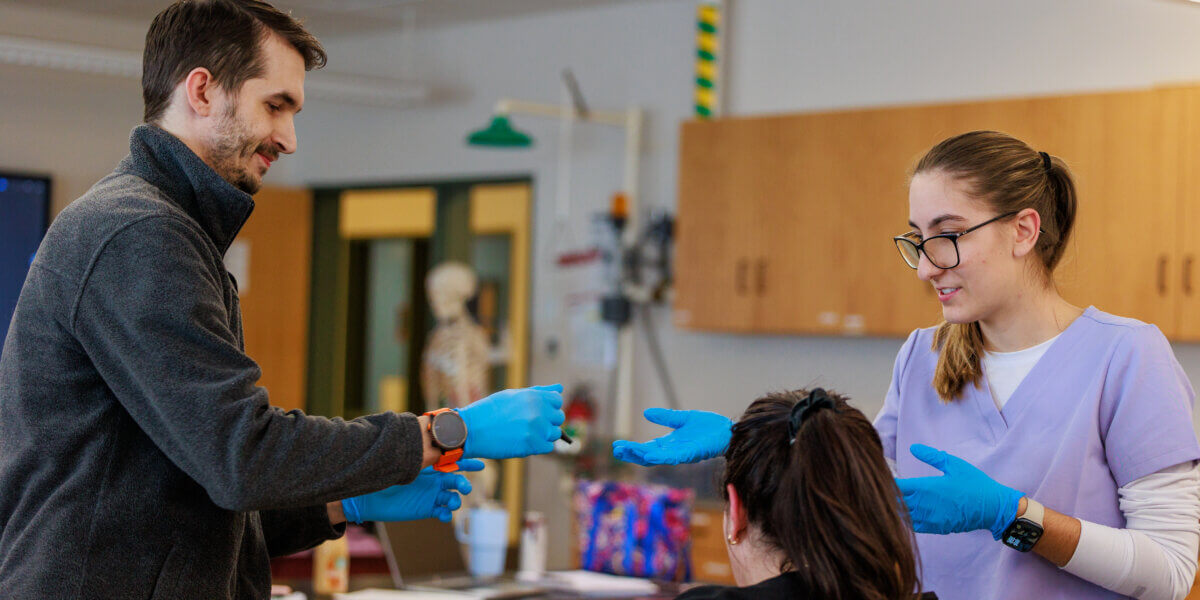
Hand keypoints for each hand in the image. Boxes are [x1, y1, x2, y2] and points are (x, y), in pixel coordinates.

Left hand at [341, 459, 482, 523]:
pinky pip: (442, 512)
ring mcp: (432, 495)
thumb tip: (433, 450)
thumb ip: (418, 460)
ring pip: (452, 498)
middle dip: (464, 484)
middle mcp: (434, 480)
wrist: (371, 496)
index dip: (468, 464)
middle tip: (465, 488)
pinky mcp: (427, 509)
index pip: (453, 463)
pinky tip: (444, 516)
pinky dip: (446, 515)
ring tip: (452, 503)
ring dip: (455, 501)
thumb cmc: (386, 475)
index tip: (480, 465)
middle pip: (456, 481)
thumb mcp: (403, 465)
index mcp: (431, 467)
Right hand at [458, 385, 564, 459]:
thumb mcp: (513, 395)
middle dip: (547, 421)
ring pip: (554, 434)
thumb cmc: (490, 411)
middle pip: (558, 417)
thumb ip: (538, 392)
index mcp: (534, 396)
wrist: (470, 430)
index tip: (537, 411)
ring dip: (544, 435)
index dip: (549, 406)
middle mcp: (538, 411)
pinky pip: (548, 447)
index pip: (557, 400)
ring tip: (525, 433)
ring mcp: (537, 429)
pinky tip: (524, 441)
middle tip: (528, 424)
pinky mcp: (532, 445)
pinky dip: (539, 446)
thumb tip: (560, 388)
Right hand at [610, 409, 732, 465]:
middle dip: (631, 453)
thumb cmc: (709, 427)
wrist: (729, 431)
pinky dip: (659, 456)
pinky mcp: (690, 454)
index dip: (632, 448)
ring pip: (656, 457)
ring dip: (641, 455)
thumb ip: (666, 417)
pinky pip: (672, 457)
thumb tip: (646, 413)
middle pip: (648, 456)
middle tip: (616, 450)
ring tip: (627, 450)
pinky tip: (648, 454)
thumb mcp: (683, 418)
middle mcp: (673, 452)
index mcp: (670, 444)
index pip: (647, 449)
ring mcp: (681, 454)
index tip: (617, 446)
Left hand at [895, 444, 1023, 539]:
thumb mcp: (954, 464)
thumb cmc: (974, 483)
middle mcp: (925, 505)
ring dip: (895, 508)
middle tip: (884, 488)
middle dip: (888, 495)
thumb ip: (931, 456)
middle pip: (895, 502)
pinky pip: (913, 526)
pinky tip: (905, 512)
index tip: (884, 476)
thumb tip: (912, 448)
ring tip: (892, 500)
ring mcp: (930, 519)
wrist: (992, 508)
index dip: (888, 482)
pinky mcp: (936, 528)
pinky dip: (906, 519)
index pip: (897, 486)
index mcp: (927, 487)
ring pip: (902, 516)